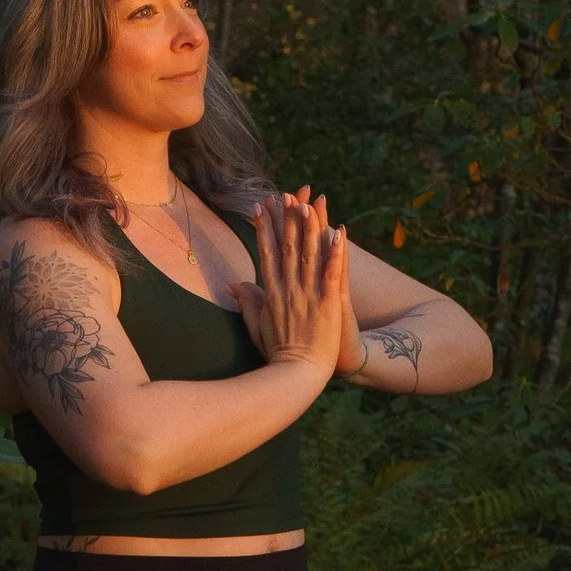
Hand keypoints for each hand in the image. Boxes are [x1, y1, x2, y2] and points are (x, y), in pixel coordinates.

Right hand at [237, 188, 348, 376]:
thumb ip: (246, 302)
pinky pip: (332, 272)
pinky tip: (340, 232)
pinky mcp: (327, 303)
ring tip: (309, 202)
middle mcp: (288, 289)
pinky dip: (336, 252)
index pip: (267, 253)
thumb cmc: (277, 354)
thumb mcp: (256, 326)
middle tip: (285, 193)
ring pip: (309, 253)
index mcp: (271, 293)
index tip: (262, 207)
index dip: (264, 229)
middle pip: (288, 247)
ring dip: (310, 226)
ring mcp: (308, 295)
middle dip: (286, 218)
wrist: (295, 376)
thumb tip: (231, 285)